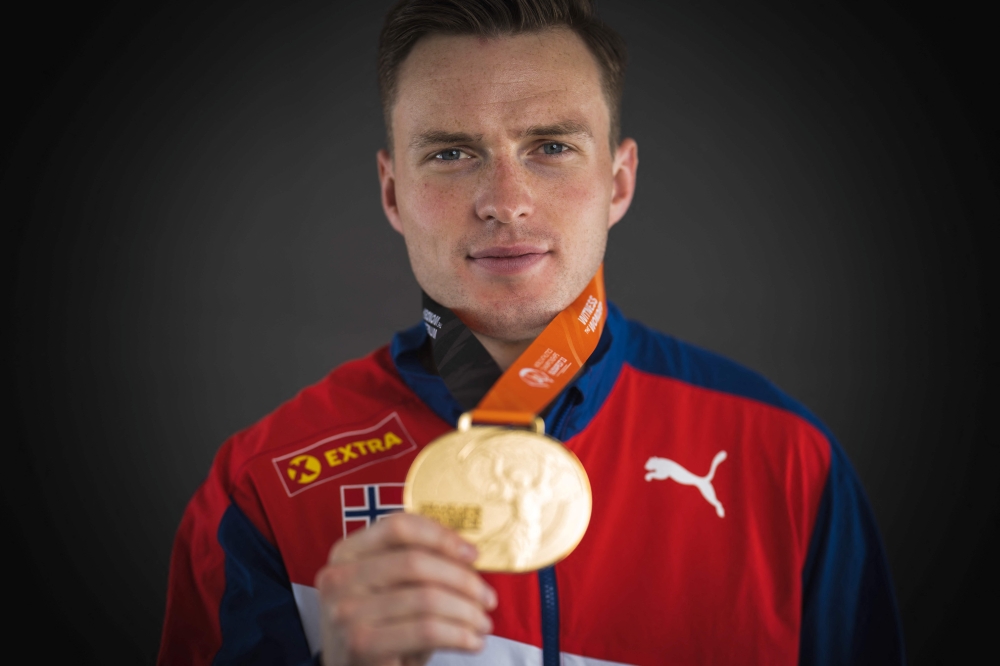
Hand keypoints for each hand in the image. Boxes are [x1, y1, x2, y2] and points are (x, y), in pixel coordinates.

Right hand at [316, 513, 496, 665]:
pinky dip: (459, 635)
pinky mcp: (361, 644)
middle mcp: (339, 578)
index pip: (399, 527)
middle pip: (416, 562)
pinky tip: (472, 642)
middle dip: (463, 580)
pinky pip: (426, 630)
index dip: (441, 536)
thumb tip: (468, 555)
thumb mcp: (388, 589)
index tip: (473, 553)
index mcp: (347, 552)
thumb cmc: (378, 627)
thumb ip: (415, 565)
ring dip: (467, 612)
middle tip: (487, 598)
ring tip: (482, 623)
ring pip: (426, 598)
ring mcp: (347, 612)